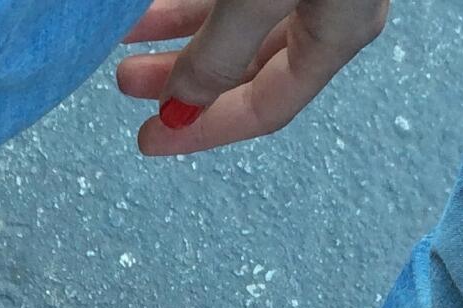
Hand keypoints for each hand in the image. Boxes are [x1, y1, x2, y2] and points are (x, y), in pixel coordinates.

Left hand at [117, 0, 389, 156]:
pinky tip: (153, 1)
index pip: (263, 107)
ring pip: (235, 18)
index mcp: (338, 34)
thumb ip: (221, 53)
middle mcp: (329, 9)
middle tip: (126, 79)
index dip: (202, 130)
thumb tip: (181, 104)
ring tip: (125, 30)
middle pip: (243, 64)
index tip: (147, 139)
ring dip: (178, 29)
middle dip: (179, 74)